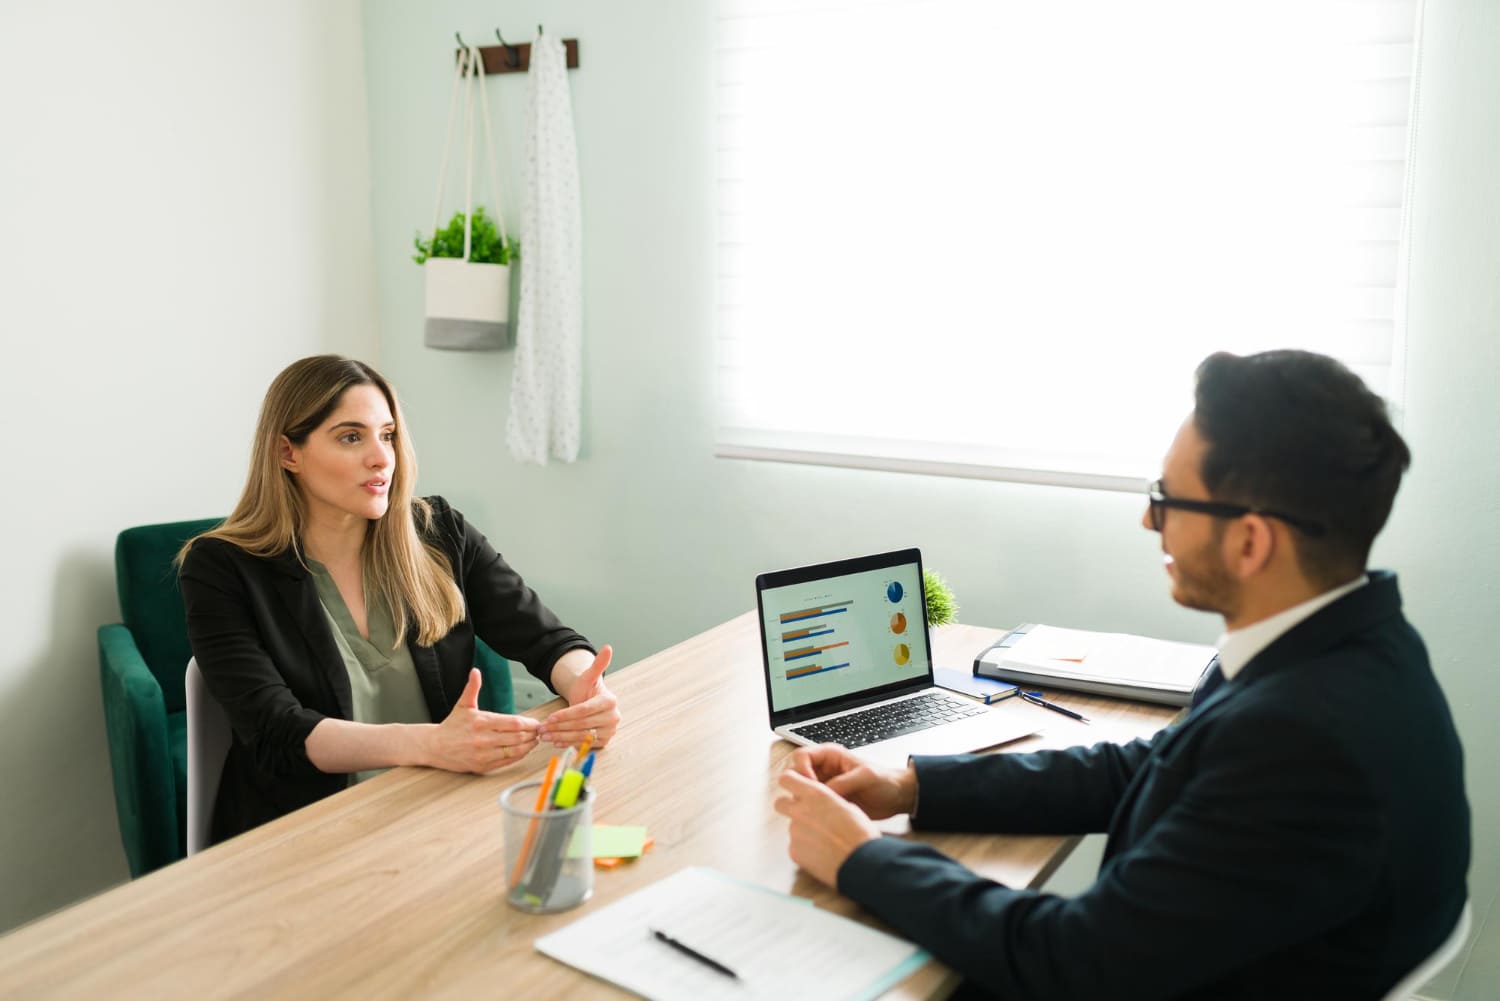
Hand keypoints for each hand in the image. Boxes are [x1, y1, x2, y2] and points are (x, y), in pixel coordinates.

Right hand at [424, 668, 539, 771]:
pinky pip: (507, 762)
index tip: (535, 722)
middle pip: (518, 737)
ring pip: (515, 751)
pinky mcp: (483, 766)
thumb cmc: (452, 726)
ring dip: (528, 746)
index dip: (529, 723)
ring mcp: (483, 754)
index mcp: (481, 722)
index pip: (514, 723)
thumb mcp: (463, 705)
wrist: (435, 747)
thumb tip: (475, 671)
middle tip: (538, 731)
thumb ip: (472, 688)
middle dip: (532, 734)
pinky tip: (523, 750)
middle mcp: (483, 739)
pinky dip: (518, 756)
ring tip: (533, 740)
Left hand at [540, 645, 619, 748]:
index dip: (566, 715)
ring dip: (561, 737)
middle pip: (582, 725)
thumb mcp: (588, 676)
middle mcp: (613, 718)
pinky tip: (556, 741)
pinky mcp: (603, 742)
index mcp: (610, 702)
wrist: (589, 700)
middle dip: (560, 727)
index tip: (550, 717)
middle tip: (543, 729)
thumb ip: (598, 664)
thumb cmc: (586, 689)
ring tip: (545, 736)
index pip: (584, 710)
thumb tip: (608, 647)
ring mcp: (609, 731)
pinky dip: (568, 744)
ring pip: (581, 736)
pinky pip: (583, 744)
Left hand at [774, 769, 882, 886]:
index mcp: (815, 794)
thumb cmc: (860, 832)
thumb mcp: (847, 807)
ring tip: (825, 842)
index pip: (786, 778)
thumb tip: (822, 806)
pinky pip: (796, 847)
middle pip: (779, 803)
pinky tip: (823, 855)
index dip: (790, 782)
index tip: (795, 787)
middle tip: (803, 814)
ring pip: (793, 828)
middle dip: (787, 806)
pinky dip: (806, 850)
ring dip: (804, 832)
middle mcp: (800, 811)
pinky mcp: (794, 852)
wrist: (861, 862)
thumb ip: (827, 803)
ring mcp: (795, 832)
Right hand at [788, 744, 917, 819]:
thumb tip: (825, 791)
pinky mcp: (828, 801)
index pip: (802, 756)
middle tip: (811, 800)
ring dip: (805, 800)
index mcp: (830, 755)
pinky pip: (812, 804)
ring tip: (817, 810)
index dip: (802, 770)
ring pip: (801, 791)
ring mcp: (824, 786)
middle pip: (796, 774)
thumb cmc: (885, 780)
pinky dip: (812, 810)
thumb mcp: (866, 776)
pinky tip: (821, 817)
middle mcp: (823, 769)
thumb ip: (844, 781)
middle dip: (800, 787)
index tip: (812, 785)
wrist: (896, 798)